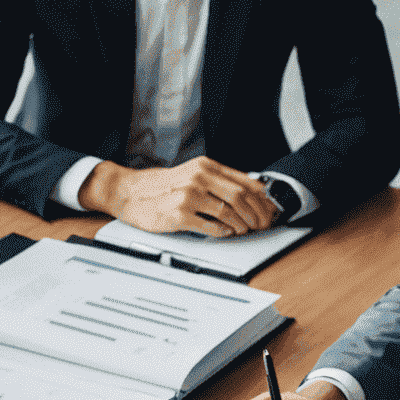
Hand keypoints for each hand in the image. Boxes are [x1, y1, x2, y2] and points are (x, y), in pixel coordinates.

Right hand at [80, 158, 277, 236]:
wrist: (130, 192)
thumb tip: (246, 194)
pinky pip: (210, 226)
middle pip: (239, 196)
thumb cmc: (161, 187)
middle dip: (255, 214)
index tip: (268, 209)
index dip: (261, 198)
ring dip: (241, 224)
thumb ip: (216, 181)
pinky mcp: (179, 214)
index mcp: (205, 167)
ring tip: (244, 230)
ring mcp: (189, 195)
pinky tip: (227, 233)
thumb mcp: (191, 175)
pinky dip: (223, 231)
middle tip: (261, 224)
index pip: (243, 181)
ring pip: (227, 211)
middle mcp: (199, 177)